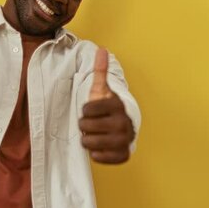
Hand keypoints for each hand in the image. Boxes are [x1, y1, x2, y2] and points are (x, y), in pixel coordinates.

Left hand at [79, 48, 134, 163]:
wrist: (123, 127)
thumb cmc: (107, 108)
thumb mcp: (102, 89)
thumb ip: (101, 71)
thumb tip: (102, 49)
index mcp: (117, 105)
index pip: (87, 110)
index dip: (85, 111)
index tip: (92, 110)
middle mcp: (123, 123)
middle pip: (85, 127)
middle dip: (84, 126)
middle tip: (92, 124)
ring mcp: (124, 140)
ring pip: (89, 143)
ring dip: (88, 140)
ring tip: (95, 134)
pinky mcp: (123, 155)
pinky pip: (98, 157)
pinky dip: (96, 153)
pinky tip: (101, 145)